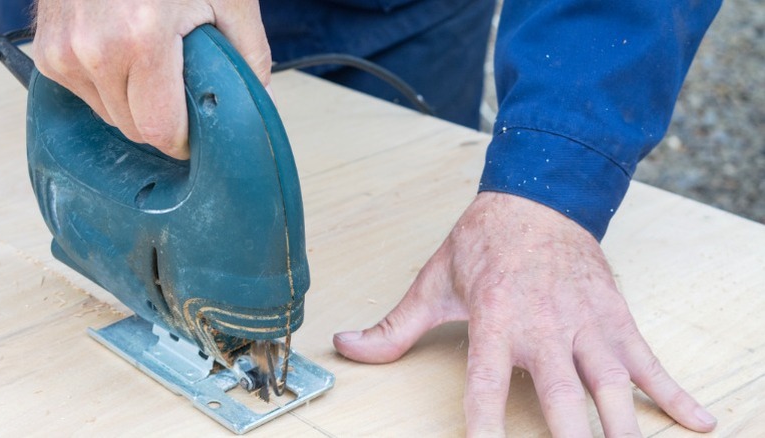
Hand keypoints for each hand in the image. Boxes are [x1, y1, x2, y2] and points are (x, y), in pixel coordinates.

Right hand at [33, 0, 270, 158]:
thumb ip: (249, 55)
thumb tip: (261, 99)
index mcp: (142, 38)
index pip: (158, 129)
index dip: (184, 139)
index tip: (197, 132)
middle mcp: (94, 48)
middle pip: (133, 127)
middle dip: (163, 120)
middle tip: (183, 90)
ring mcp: (63, 48)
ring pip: (107, 113)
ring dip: (134, 104)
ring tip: (155, 64)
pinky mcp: (48, 47)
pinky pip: (84, 92)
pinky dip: (108, 84)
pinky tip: (127, 55)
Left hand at [334, 192, 716, 435]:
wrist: (536, 198)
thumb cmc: (483, 243)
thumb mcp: (433, 282)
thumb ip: (394, 326)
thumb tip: (346, 346)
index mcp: (495, 319)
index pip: (486, 385)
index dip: (485, 426)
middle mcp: (544, 326)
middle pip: (563, 396)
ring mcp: (586, 323)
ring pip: (612, 385)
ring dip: (625, 427)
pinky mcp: (614, 318)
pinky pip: (648, 361)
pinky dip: (675, 393)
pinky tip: (698, 422)